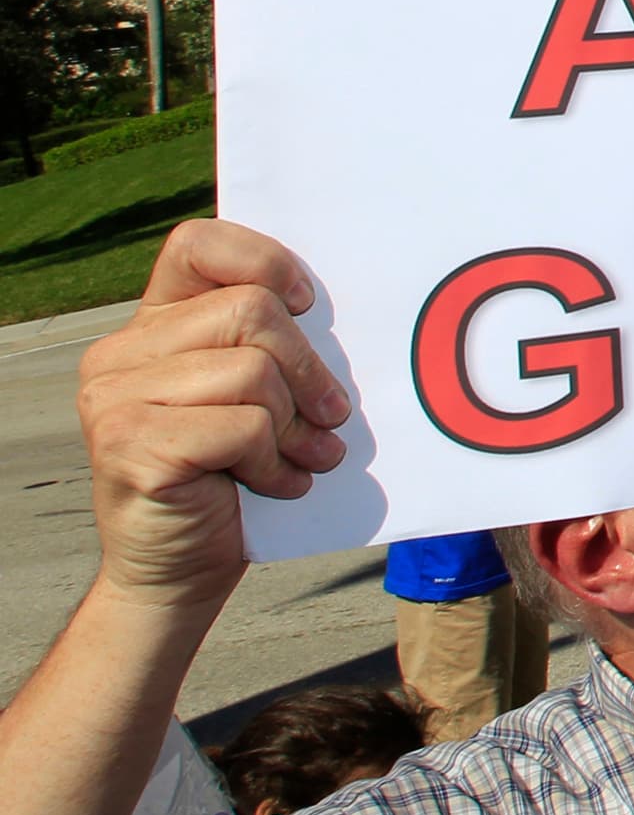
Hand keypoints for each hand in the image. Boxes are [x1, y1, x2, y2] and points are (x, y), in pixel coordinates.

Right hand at [75, 219, 352, 609]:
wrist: (178, 570)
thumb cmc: (231, 475)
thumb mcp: (254, 395)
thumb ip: (269, 343)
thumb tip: (339, 308)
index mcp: (152, 324)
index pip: (199, 243)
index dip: (265, 263)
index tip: (307, 306)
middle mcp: (120, 353)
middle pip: (251, 311)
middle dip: (308, 369)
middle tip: (329, 417)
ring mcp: (114, 398)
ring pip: (252, 370)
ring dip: (295, 424)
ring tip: (302, 456)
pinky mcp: (128, 446)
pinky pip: (242, 428)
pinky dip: (275, 462)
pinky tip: (276, 485)